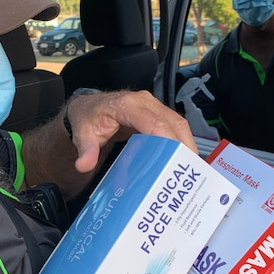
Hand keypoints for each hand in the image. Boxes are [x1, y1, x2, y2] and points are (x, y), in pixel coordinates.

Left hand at [66, 90, 195, 173]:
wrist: (89, 108)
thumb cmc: (88, 117)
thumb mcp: (82, 133)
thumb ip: (86, 149)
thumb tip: (84, 164)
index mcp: (128, 104)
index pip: (153, 121)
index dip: (167, 138)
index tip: (175, 157)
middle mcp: (145, 103)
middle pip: (173, 122)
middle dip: (184, 146)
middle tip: (189, 170)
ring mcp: (154, 108)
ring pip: (178, 124)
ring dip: (187, 146)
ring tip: (191, 168)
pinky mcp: (158, 115)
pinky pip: (175, 127)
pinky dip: (182, 143)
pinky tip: (184, 160)